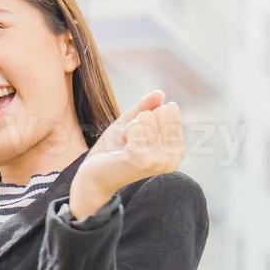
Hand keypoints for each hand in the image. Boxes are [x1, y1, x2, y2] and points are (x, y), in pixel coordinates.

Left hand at [68, 89, 185, 218]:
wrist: (93, 176)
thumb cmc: (113, 151)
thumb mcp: (131, 124)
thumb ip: (146, 108)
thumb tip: (160, 93)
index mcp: (176, 149)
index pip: (170, 110)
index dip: (148, 116)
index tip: (138, 135)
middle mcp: (173, 157)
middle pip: (161, 112)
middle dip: (140, 121)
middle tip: (130, 141)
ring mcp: (159, 159)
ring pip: (148, 117)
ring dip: (130, 127)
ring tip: (125, 145)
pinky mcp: (142, 159)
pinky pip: (136, 127)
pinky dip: (124, 132)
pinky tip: (121, 148)